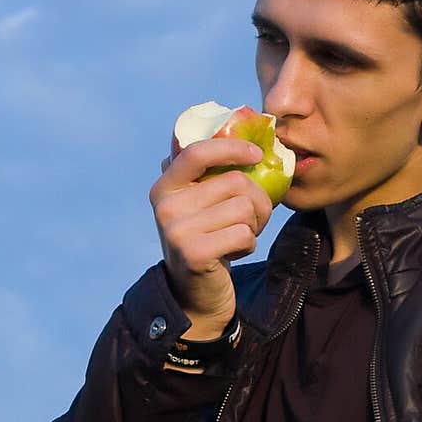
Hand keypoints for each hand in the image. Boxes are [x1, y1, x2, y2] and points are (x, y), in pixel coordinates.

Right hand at [149, 136, 273, 338]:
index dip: (232, 148)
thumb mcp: (199, 205)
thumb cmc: (206, 242)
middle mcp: (166, 205)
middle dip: (256, 202)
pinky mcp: (193, 253)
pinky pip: (244, 234)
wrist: (194, 296)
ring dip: (252, 226)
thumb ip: (205, 173)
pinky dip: (247, 245)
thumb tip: (225, 125)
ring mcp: (176, 230)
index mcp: (165, 186)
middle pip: (236, 183)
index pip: (199, 151)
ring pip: (244, 209)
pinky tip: (231, 254)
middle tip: (250, 219)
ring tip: (236, 238)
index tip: (256, 154)